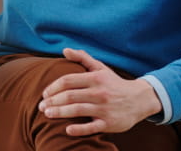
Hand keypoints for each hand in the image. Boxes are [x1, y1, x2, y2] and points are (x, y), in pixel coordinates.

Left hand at [38, 48, 161, 135]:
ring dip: (60, 113)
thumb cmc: (114, 83)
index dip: (54, 86)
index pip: (68, 80)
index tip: (44, 93)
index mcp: (95, 78)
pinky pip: (92, 127)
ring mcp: (104, 108)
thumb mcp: (100, 67)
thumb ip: (82, 57)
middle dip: (53, 101)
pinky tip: (67, 130)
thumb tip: (64, 50)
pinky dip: (79, 129)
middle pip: (70, 96)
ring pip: (77, 110)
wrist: (139, 99)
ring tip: (47, 115)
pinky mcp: (110, 123)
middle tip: (41, 106)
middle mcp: (99, 92)